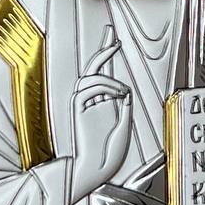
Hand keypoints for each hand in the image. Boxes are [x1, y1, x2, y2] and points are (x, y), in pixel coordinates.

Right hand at [69, 25, 131, 200]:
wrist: (96, 170)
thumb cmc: (109, 155)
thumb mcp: (124, 126)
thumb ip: (125, 107)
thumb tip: (127, 90)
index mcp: (103, 104)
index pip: (103, 73)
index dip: (107, 56)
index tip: (114, 41)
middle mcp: (92, 102)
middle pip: (93, 68)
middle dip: (102, 50)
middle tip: (111, 35)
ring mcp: (84, 106)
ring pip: (89, 76)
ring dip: (107, 77)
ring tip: (122, 89)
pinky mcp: (77, 110)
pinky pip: (86, 88)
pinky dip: (104, 86)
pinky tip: (116, 94)